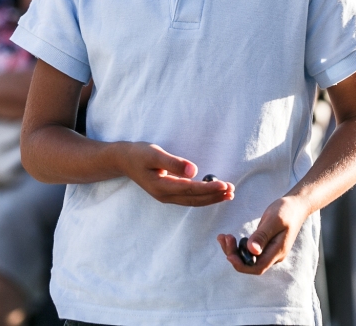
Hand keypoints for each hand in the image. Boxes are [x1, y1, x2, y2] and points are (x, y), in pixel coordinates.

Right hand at [118, 142, 233, 206]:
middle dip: (214, 196)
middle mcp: (165, 195)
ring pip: (192, 201)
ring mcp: (166, 196)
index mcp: (161, 187)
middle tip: (232, 191)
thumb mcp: (154, 154)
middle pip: (194, 199)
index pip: (190, 190)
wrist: (123, 160)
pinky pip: (189, 198)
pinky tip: (213, 192)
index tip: (224, 185)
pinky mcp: (168, 193)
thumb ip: (173, 163)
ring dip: (211, 198)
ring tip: (228, 194)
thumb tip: (194, 170)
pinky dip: (203, 196)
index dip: (208, 188)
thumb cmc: (138, 154)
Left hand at [218, 195, 310, 274]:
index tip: (229, 254)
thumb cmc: (286, 210)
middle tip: (224, 238)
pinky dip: (238, 246)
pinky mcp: (264, 245)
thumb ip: (262, 235)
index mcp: (277, 251)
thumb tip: (252, 251)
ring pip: (248, 259)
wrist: (296, 206)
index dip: (241, 265)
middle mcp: (273, 255)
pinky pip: (249, 251)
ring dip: (234, 251)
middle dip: (234, 255)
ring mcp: (269, 251)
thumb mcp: (273, 220)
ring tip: (223, 237)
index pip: (258, 267)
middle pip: (250, 265)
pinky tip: (229, 237)